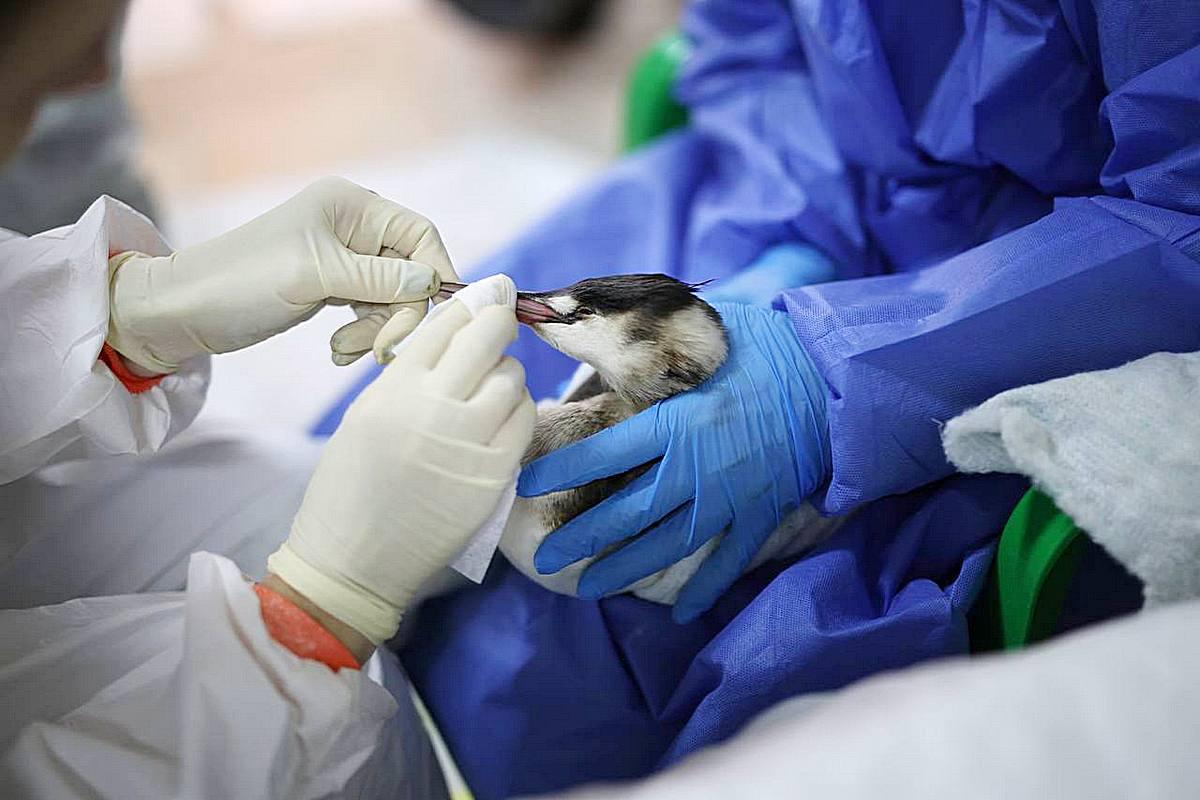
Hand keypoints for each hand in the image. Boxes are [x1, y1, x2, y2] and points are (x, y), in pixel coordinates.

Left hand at [107, 176, 457, 372]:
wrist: (183, 312)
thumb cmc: (243, 282)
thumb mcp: (316, 278)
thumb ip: (379, 278)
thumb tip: (432, 283)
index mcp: (351, 205)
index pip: (420, 235)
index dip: (436, 274)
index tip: (434, 315)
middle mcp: (352, 225)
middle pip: (410, 271)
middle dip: (397, 313)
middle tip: (378, 350)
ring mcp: (343, 258)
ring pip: (392, 297)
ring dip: (375, 330)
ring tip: (341, 352)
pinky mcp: (332, 286)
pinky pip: (370, 311)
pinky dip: (360, 334)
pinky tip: (337, 352)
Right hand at [267, 295, 534, 644]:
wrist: (354, 559)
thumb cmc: (350, 486)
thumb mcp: (366, 413)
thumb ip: (409, 373)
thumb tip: (456, 332)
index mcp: (394, 388)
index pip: (447, 324)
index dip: (472, 306)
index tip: (485, 299)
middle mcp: (434, 407)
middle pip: (489, 338)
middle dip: (499, 323)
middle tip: (501, 323)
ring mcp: (469, 441)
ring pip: (513, 377)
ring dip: (506, 373)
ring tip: (490, 385)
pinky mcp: (495, 474)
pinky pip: (525, 420)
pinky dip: (518, 410)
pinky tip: (501, 417)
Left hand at [518, 302, 829, 622]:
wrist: (837, 377)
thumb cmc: (768, 345)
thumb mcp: (703, 335)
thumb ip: (656, 349)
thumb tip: (607, 335)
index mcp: (673, 421)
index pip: (601, 453)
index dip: (559, 472)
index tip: (527, 485)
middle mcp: (693, 467)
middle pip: (625, 514)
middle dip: (581, 540)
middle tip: (547, 560)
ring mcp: (728, 496)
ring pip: (666, 546)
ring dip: (625, 571)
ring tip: (591, 589)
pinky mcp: (761, 512)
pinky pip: (728, 560)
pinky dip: (705, 588)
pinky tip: (682, 611)